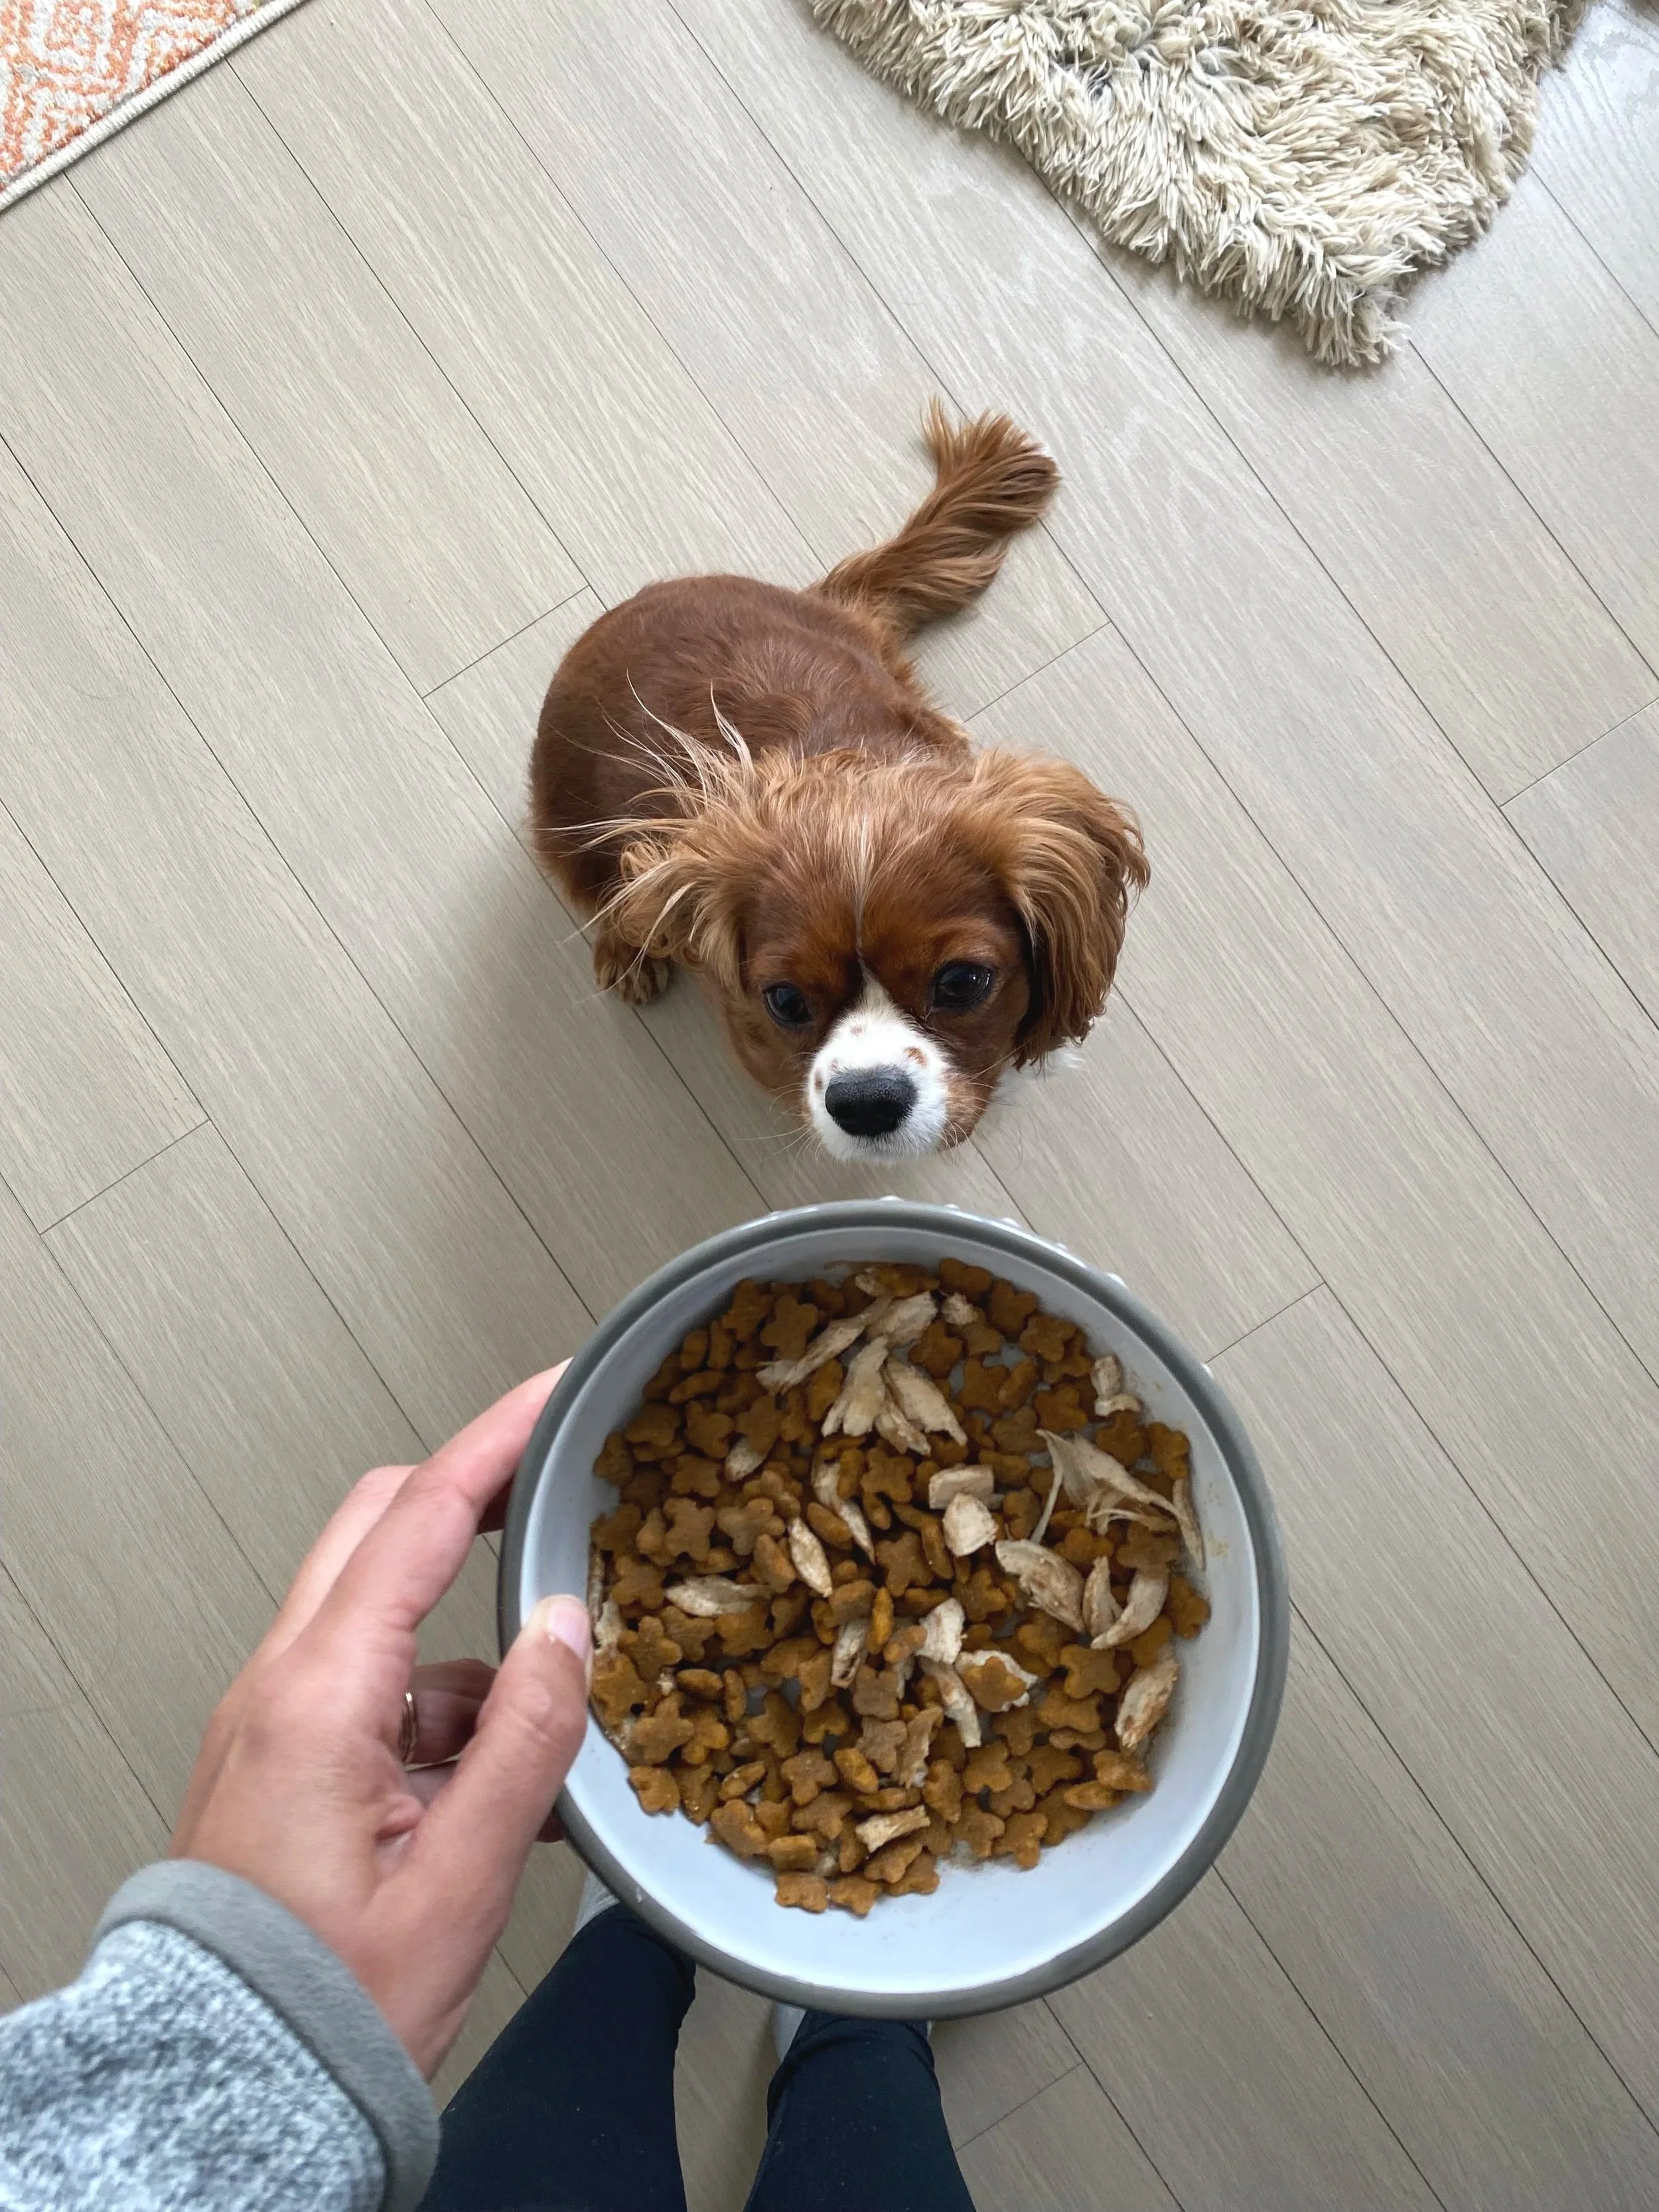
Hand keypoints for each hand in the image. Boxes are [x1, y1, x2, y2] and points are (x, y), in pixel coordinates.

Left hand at [170, 1370, 591, 2076]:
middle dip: (473, 1504)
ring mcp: (274, 1723)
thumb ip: (526, 1742)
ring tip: (542, 1735)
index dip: (495, 1443)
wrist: (224, 2088)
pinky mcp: (281, 1761)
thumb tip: (567, 1633)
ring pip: (384, 1619)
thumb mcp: (460, 1880)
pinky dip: (443, 1710)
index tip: (555, 1393)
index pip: (418, 1519)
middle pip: (382, 1532)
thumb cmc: (323, 2007)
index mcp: (317, 1698)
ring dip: (469, 1648)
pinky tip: (496, 1787)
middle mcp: (280, 1689)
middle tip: (556, 1494)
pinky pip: (374, 1691)